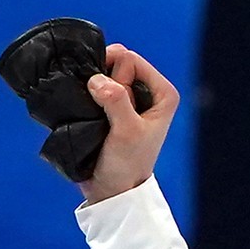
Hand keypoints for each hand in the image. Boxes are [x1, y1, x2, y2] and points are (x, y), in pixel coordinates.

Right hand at [80, 45, 179, 203]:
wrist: (113, 189)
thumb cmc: (127, 164)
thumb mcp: (126, 132)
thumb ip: (116, 101)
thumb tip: (97, 79)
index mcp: (163, 93)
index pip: (129, 59)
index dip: (116, 78)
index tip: (116, 107)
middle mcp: (148, 91)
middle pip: (115, 62)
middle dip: (104, 83)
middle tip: (107, 115)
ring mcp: (128, 97)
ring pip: (101, 72)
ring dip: (92, 89)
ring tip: (97, 116)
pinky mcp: (111, 105)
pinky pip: (93, 84)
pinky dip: (86, 93)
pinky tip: (87, 111)